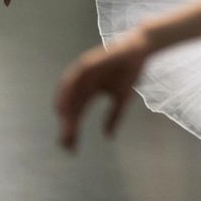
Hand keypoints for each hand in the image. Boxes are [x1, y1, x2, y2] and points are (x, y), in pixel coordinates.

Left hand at [56, 30, 149, 151]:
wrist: (138, 51)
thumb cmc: (130, 72)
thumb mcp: (122, 99)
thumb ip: (113, 117)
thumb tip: (108, 137)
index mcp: (89, 93)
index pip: (77, 115)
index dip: (73, 131)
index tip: (71, 149)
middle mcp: (82, 84)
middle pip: (69, 108)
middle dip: (67, 125)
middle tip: (65, 143)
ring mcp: (82, 74)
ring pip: (67, 94)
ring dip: (63, 110)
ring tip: (61, 126)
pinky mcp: (86, 64)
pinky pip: (72, 78)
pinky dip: (66, 91)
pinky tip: (63, 105)